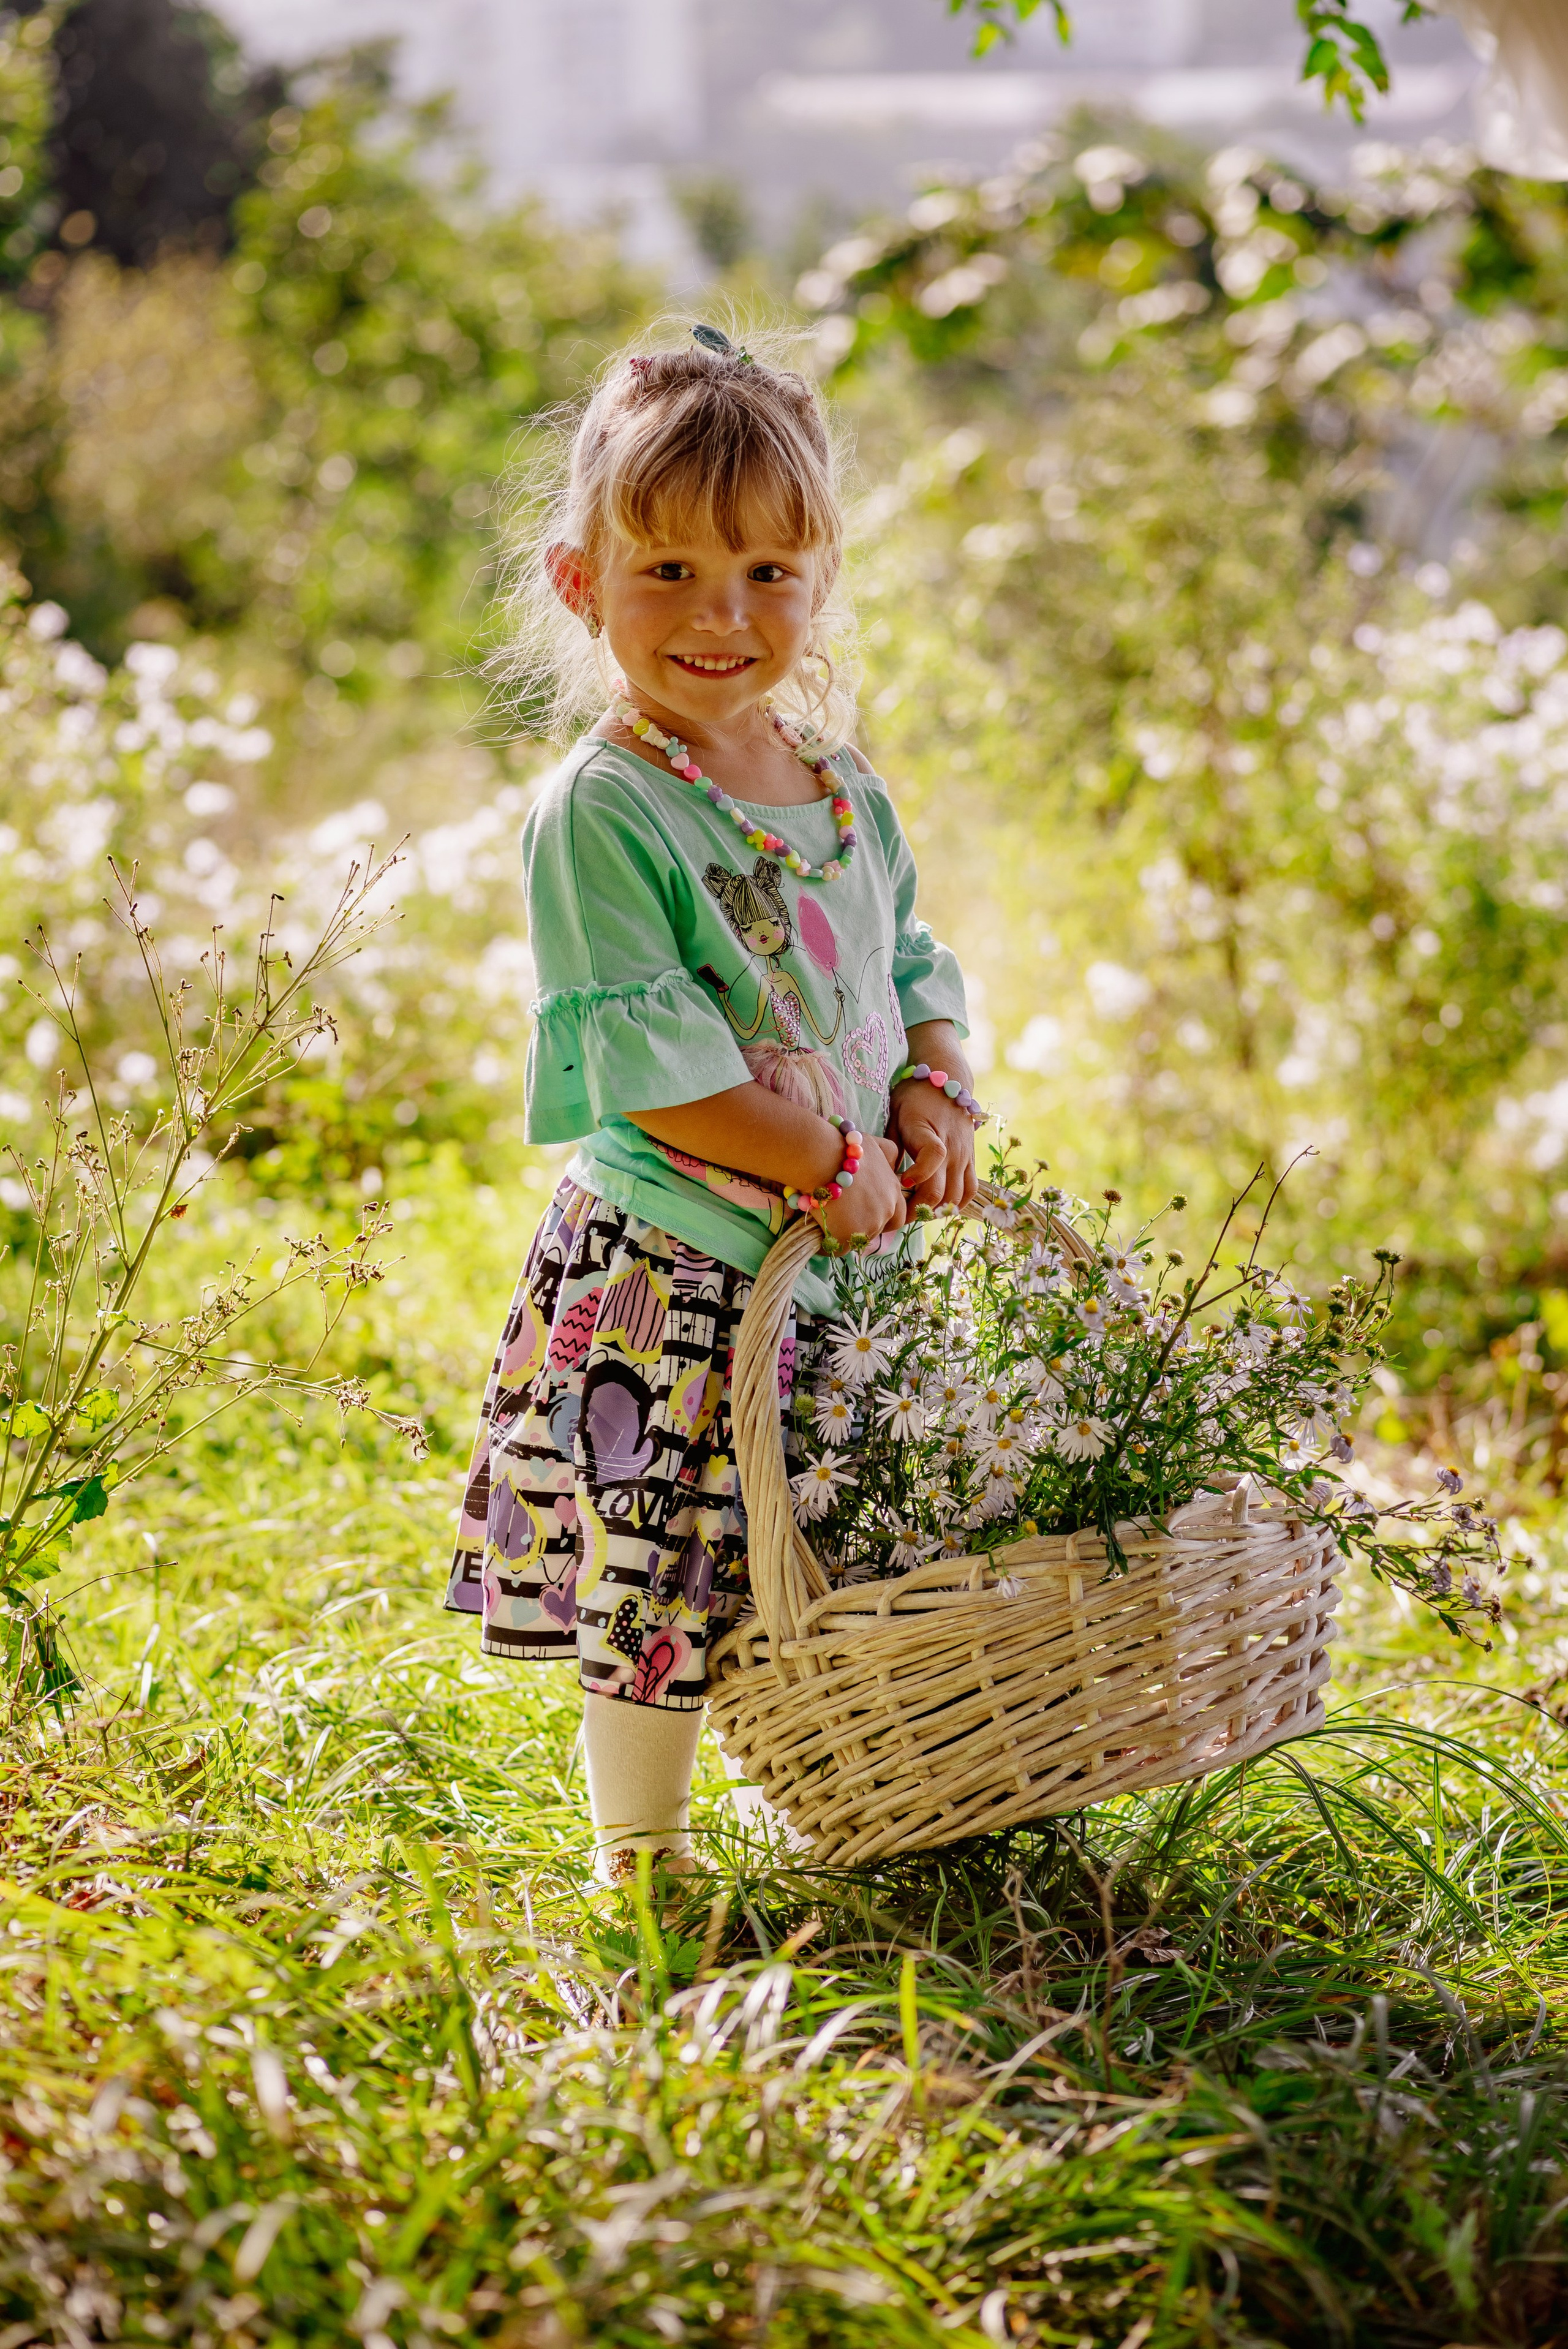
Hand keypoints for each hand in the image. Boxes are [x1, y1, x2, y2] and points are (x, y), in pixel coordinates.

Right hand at [817, 1135, 905, 1251]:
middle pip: (879, 1229)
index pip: (898, 1214)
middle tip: (845, 1217)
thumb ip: (889, 1152)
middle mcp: (886, 1210)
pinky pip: (838, 1248)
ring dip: (846, 1232)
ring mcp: (868, 1225)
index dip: (881, 1214)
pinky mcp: (848, 1236)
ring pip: (859, 1239)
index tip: (864, 1210)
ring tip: (828, 1218)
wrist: (819, 1157)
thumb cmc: (841, 1147)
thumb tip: (895, 1161)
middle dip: (865, 1226)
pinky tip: (818, 1231)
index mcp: (893, 1191)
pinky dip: (828, 1243)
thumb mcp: (873, 1143)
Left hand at [888, 1083, 977, 1212]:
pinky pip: (971, 1189)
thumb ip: (891, 1148)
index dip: (917, 1175)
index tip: (901, 1182)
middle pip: (942, 1190)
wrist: (947, 1081)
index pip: (933, 1156)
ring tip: (919, 1212)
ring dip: (937, 1209)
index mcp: (928, 1130)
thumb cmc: (913, 1098)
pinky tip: (941, 1206)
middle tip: (901, 1214)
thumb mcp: (894, 1115)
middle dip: (920, 1209)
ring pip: (957, 1196)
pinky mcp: (971, 1159)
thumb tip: (887, 1180)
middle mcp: (951, 1146)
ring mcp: (964, 1155)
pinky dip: (958, 1203)